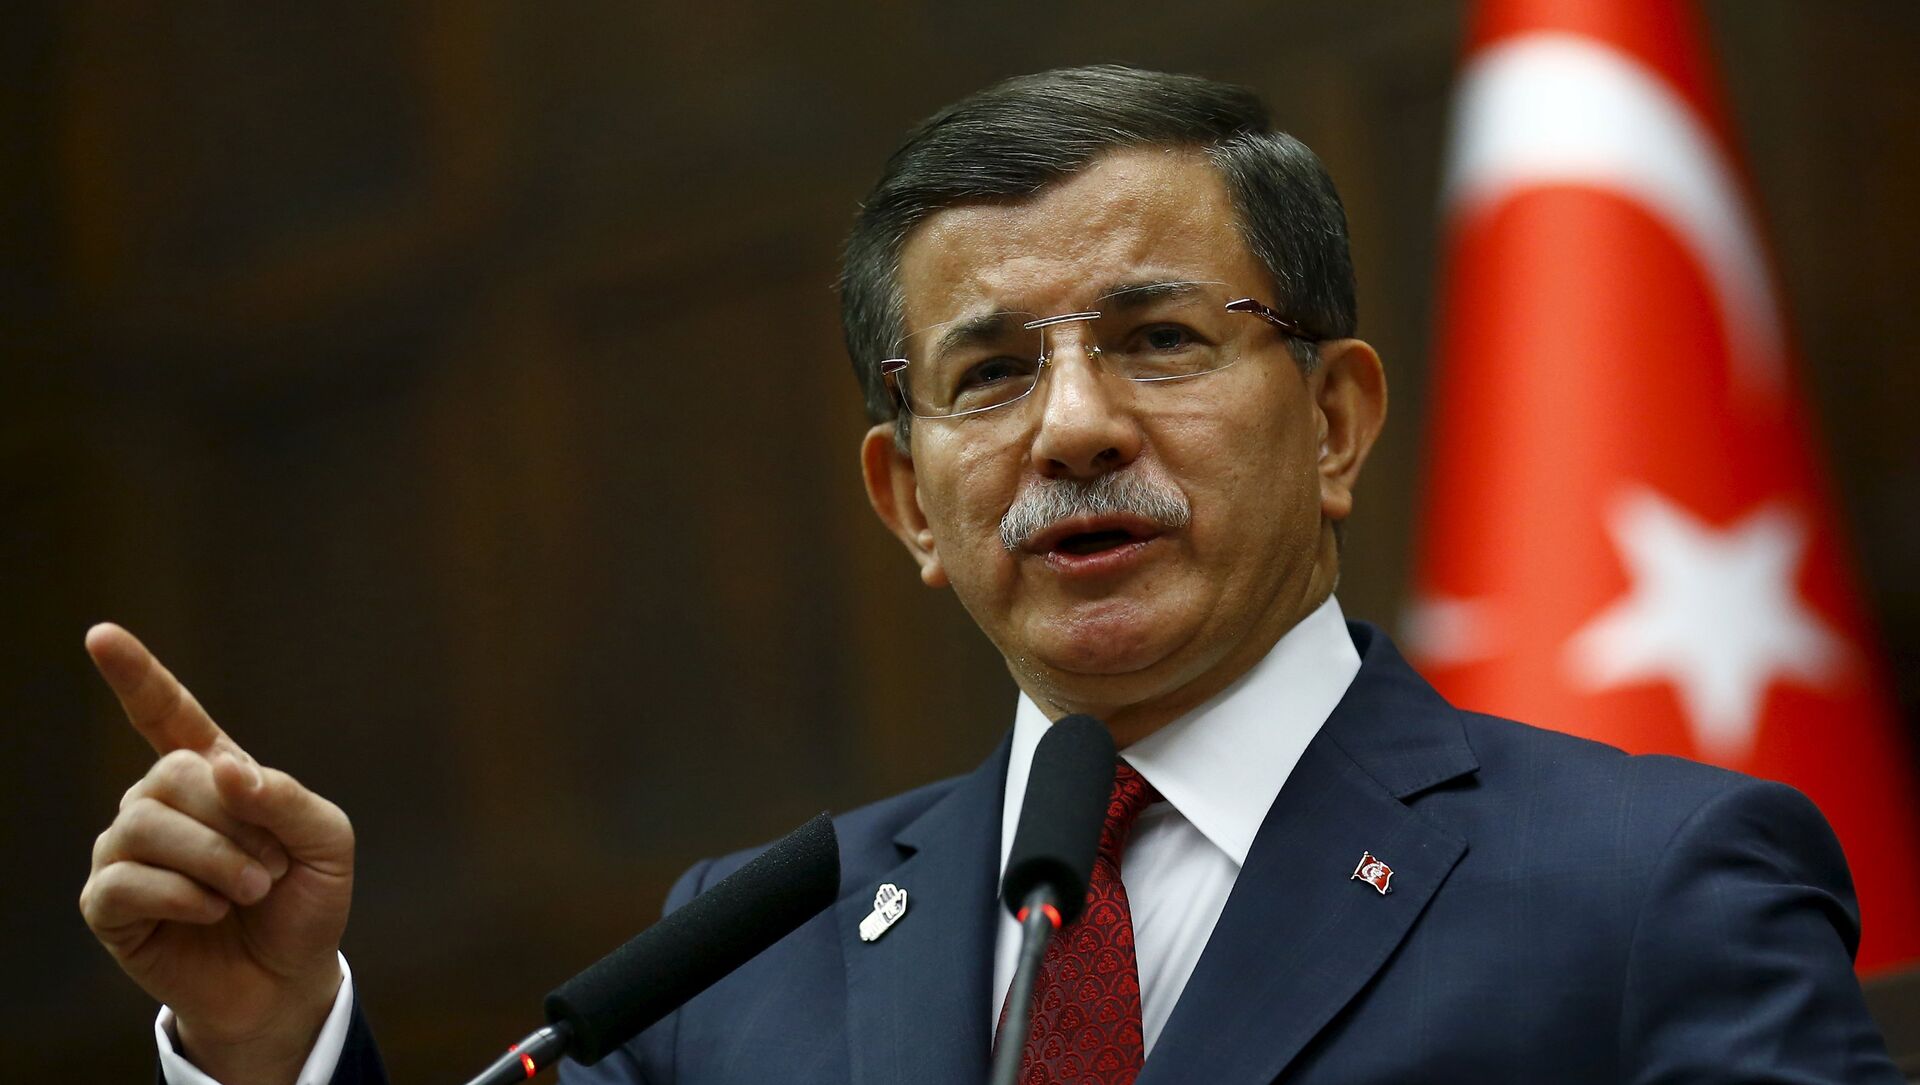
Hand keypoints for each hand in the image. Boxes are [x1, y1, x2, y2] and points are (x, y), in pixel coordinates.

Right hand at [78, 623, 354, 1084]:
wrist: (288, 980)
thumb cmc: (306, 902)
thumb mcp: (327, 842)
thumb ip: (286, 796)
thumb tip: (223, 767)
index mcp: (215, 775)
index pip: (167, 714)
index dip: (136, 675)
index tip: (100, 634)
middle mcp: (162, 803)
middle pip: (172, 775)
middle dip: (235, 822)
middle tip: (271, 869)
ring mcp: (128, 851)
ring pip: (144, 824)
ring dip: (214, 861)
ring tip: (247, 892)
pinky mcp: (109, 904)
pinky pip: (123, 880)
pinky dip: (181, 896)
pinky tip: (208, 913)